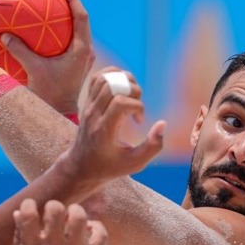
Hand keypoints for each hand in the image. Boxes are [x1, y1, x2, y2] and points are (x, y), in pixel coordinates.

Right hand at [2, 0, 95, 113]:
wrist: (60, 113)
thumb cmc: (50, 93)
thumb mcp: (34, 70)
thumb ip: (20, 51)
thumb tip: (4, 35)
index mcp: (81, 50)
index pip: (82, 17)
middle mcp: (85, 52)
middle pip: (82, 21)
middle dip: (72, 4)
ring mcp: (82, 59)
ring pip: (79, 32)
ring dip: (69, 18)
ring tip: (56, 6)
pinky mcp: (77, 66)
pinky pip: (71, 43)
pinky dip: (61, 33)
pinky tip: (47, 31)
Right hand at [10, 199, 106, 244]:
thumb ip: (18, 238)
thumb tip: (18, 212)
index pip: (28, 214)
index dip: (29, 205)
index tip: (31, 209)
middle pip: (56, 209)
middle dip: (54, 206)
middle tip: (55, 215)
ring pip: (79, 216)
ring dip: (75, 212)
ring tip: (72, 220)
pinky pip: (100, 233)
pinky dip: (96, 227)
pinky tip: (88, 231)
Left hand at [56, 67, 165, 184]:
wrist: (82, 167)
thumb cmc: (110, 167)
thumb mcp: (135, 164)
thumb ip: (153, 147)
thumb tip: (162, 124)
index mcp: (104, 130)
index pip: (120, 102)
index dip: (137, 106)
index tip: (139, 121)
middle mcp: (93, 115)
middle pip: (113, 86)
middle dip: (132, 91)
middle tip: (136, 107)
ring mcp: (87, 106)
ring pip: (104, 78)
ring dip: (123, 81)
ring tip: (131, 96)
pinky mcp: (86, 102)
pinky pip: (97, 79)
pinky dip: (113, 77)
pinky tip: (122, 90)